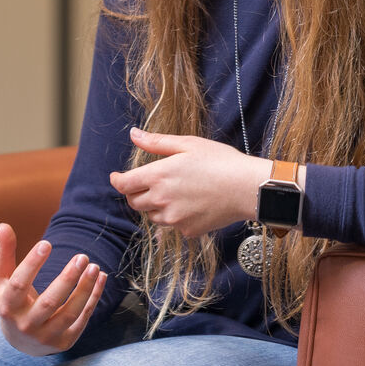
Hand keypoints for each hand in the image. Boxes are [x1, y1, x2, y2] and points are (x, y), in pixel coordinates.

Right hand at [0, 223, 106, 356]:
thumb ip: (4, 253)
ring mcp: (46, 336)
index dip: (32, 264)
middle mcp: (26, 325)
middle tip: (82, 256)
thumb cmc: (12, 301)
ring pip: (69, 313)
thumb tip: (3, 225)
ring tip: (94, 266)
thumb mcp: (3, 280)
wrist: (21, 341)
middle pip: (49, 302)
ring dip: (85, 289)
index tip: (46, 243)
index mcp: (8, 306)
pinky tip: (100, 278)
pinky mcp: (64, 342)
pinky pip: (82, 319)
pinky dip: (93, 298)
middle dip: (67, 279)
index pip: (19, 285)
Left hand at [108, 127, 269, 237]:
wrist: (247, 188)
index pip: (124, 184)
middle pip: (134, 202)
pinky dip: (174, 217)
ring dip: (154, 206)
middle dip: (135, 192)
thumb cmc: (220, 161)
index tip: (117, 177)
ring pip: (152, 216)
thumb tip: (133, 134)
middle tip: (148, 183)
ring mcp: (174, 218)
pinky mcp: (187, 230)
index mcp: (158, 176)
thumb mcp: (187, 144)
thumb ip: (156, 142)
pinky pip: (172, 226)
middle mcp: (161, 200)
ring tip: (174, 192)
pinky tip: (190, 204)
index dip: (117, 181)